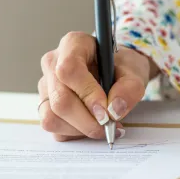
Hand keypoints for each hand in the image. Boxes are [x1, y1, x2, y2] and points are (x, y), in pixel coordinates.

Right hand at [38, 31, 156, 140]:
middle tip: (109, 126)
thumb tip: (113, 111)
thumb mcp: (135, 72)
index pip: (69, 70)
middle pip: (60, 99)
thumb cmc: (122, 67)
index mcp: (73, 44)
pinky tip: (90, 125)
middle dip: (87, 121)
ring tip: (102, 126)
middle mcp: (53, 63)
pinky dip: (74, 134)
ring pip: (52, 117)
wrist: (116, 72)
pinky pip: (53, 128)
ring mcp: (46, 86)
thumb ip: (129, 89)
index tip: (106, 111)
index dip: (87, 94)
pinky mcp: (44, 105)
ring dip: (80, 129)